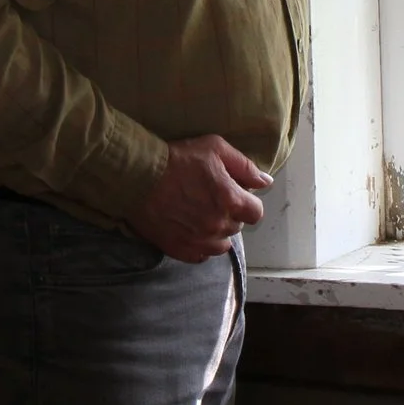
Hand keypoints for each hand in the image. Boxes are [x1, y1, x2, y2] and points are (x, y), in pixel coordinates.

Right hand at [126, 135, 271, 262]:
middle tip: (211, 199)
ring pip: (221, 245)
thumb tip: (266, 182)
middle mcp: (218, 225)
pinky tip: (190, 229)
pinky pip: (201, 256)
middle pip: (237, 226)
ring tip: (201, 216)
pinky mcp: (180, 250)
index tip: (235, 194)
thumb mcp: (215, 149)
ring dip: (216, 232)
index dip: (247, 203)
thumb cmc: (177, 158)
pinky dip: (200, 245)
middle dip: (230, 214)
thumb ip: (244, 166)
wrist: (138, 176)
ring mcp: (199, 241)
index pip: (256, 213)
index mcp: (230, 200)